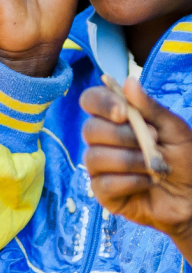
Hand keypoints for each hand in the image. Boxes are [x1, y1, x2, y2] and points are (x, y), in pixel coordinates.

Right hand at [81, 77, 191, 263]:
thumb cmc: (183, 159)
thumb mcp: (173, 129)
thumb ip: (150, 107)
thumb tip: (128, 81)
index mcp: (114, 118)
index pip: (90, 100)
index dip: (101, 103)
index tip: (123, 114)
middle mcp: (101, 139)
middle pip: (90, 129)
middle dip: (124, 137)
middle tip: (154, 142)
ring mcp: (99, 166)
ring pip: (95, 157)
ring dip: (131, 161)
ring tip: (154, 167)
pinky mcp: (102, 191)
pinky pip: (104, 183)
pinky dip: (132, 182)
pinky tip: (147, 183)